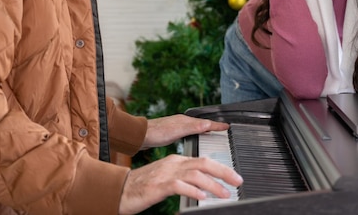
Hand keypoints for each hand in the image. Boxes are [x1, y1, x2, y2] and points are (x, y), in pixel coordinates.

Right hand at [118, 154, 242, 214]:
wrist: (120, 189)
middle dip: (224, 172)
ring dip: (213, 184)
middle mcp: (173, 164)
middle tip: (237, 181)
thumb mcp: (167, 180)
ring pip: (196, 174)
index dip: (221, 168)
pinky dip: (193, 191)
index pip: (204, 161)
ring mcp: (166, 173)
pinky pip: (180, 186)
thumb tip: (203, 188)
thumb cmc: (143, 187)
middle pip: (204, 163)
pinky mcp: (159, 185)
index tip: (233, 177)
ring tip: (225, 193)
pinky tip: (203, 197)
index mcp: (176, 161)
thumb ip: (184, 180)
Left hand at [141, 114, 229, 148]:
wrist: (140, 136)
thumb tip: (208, 124)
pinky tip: (193, 139)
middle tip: (223, 129)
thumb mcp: (177, 131)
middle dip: (213, 126)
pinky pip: (189, 132)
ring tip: (212, 133)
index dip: (217, 126)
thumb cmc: (157, 133)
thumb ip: (193, 127)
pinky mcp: (171, 133)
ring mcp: (177, 127)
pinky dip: (196, 134)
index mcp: (185, 121)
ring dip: (204, 130)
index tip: (227, 127)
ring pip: (195, 128)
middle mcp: (182, 122)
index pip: (205, 123)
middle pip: (202, 124)